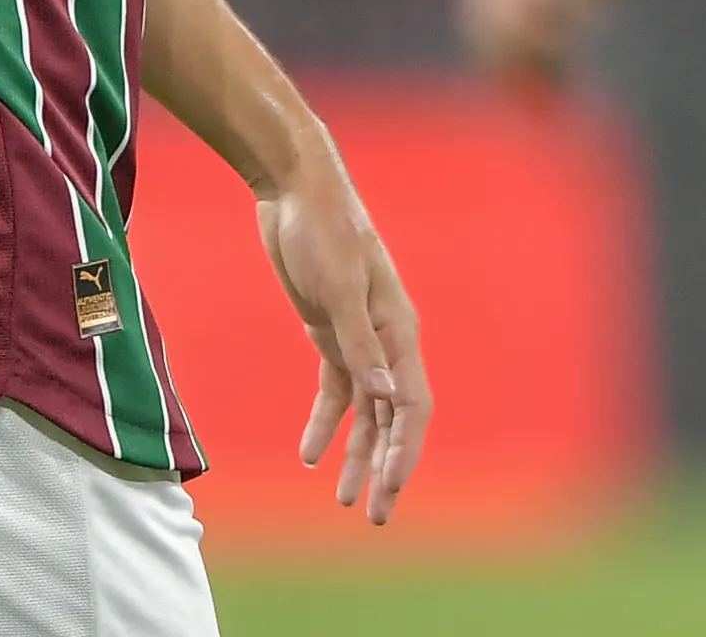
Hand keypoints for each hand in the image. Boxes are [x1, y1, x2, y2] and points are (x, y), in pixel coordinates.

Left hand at [255, 159, 429, 524]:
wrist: (294, 188)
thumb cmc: (322, 229)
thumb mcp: (338, 285)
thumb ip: (358, 340)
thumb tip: (385, 395)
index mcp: (398, 330)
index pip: (411, 405)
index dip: (403, 451)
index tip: (388, 489)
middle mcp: (385, 340)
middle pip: (392, 418)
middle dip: (384, 468)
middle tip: (373, 516)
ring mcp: (358, 337)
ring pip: (366, 411)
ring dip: (356, 454)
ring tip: (343, 500)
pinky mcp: (329, 329)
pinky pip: (336, 388)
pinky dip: (326, 421)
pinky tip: (309, 453)